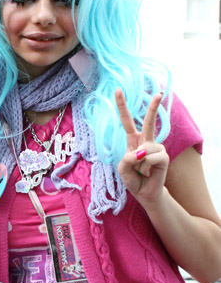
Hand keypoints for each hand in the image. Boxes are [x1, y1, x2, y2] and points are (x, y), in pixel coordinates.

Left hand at [116, 88, 168, 206]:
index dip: (122, 105)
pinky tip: (149, 172)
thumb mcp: (122, 169)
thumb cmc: (133, 179)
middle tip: (159, 93)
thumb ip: (127, 159)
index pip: (127, 120)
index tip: (118, 90)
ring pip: (144, 150)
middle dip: (154, 106)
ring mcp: (157, 147)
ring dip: (139, 164)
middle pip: (148, 121)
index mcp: (133, 140)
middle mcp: (146, 141)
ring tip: (142, 171)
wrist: (145, 192)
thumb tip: (141, 152)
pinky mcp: (164, 156)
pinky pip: (151, 158)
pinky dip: (146, 167)